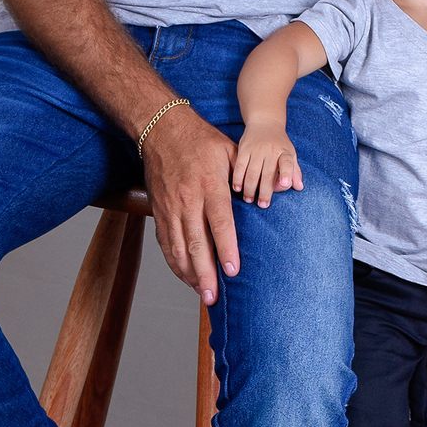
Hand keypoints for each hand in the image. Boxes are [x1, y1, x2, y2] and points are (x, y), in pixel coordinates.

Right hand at [140, 107, 239, 305]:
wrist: (161, 129)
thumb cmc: (201, 140)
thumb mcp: (230, 151)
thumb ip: (246, 176)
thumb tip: (268, 194)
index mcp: (210, 185)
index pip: (219, 223)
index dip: (226, 249)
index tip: (232, 271)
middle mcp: (188, 199)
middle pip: (196, 243)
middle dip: (205, 273)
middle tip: (213, 297)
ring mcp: (170, 207)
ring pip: (178, 247)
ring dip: (189, 273)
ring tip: (201, 293)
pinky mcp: (158, 211)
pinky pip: (166, 243)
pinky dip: (175, 263)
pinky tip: (186, 276)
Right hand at [231, 121, 303, 208]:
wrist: (265, 123)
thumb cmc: (280, 143)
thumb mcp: (290, 154)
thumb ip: (294, 171)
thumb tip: (299, 187)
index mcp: (285, 152)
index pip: (287, 162)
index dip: (287, 173)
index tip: (286, 184)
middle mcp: (271, 150)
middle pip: (267, 174)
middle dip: (264, 191)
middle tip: (263, 205)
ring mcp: (256, 149)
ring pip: (252, 172)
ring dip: (249, 188)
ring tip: (249, 199)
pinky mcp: (244, 148)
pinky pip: (240, 166)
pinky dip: (238, 178)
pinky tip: (237, 188)